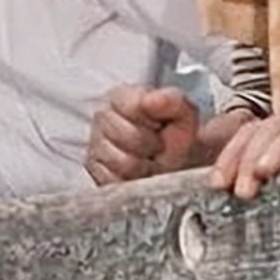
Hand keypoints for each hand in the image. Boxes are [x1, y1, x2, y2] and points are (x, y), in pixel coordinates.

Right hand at [85, 85, 199, 185]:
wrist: (177, 164)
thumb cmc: (175, 136)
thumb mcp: (184, 114)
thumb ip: (172, 101)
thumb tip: (150, 100)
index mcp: (121, 96)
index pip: (134, 107)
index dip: (154, 121)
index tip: (161, 125)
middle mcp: (102, 117)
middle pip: (129, 137)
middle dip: (152, 147)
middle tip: (158, 147)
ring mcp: (96, 144)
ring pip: (124, 163)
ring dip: (145, 167)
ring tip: (150, 161)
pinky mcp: (95, 171)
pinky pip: (116, 181)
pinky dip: (133, 182)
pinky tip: (139, 174)